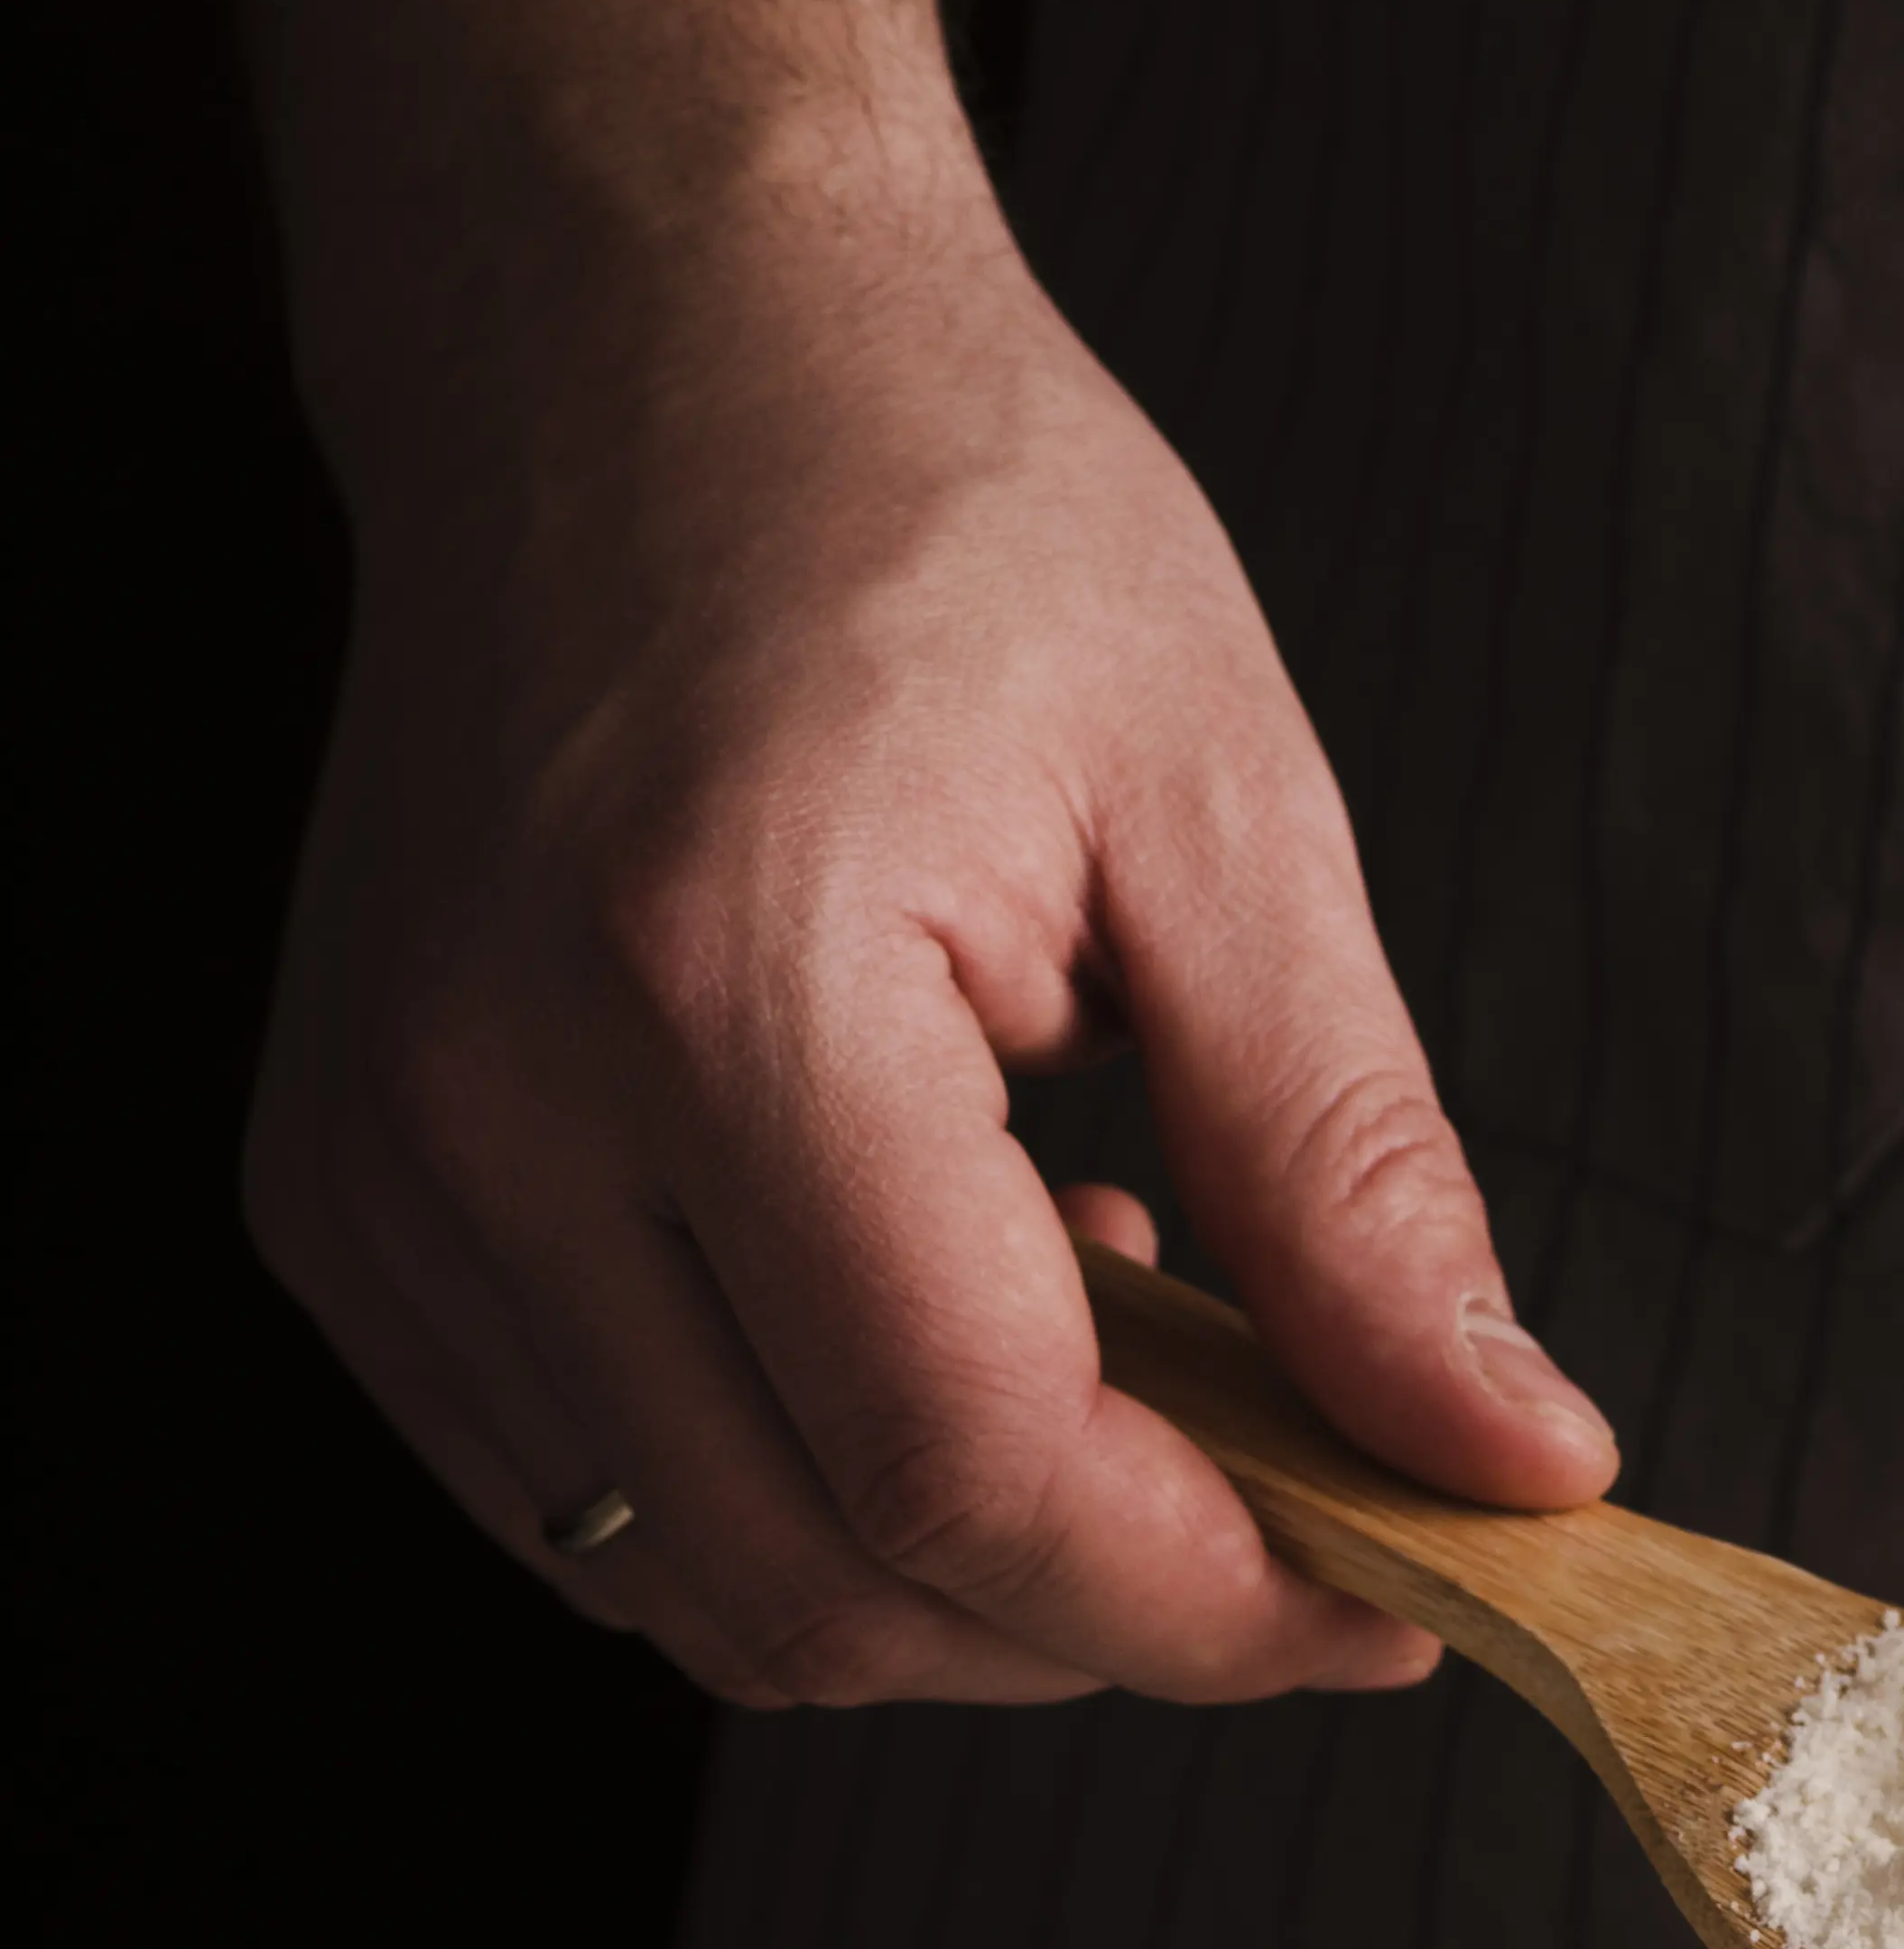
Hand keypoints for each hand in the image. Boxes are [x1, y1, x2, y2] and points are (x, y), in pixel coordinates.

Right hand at [247, 183, 1613, 1708]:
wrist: (635, 331)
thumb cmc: (932, 508)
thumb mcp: (1229, 818)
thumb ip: (1360, 1183)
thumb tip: (1507, 1461)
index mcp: (715, 986)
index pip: (970, 1474)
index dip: (1218, 1600)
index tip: (1402, 1585)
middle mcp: (493, 1110)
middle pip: (831, 1591)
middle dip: (1112, 1618)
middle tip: (1293, 1488)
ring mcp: (386, 1174)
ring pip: (709, 1593)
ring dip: (958, 1571)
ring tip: (1100, 1341)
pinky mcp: (350, 1203)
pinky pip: (598, 1505)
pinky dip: (805, 1501)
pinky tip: (927, 1316)